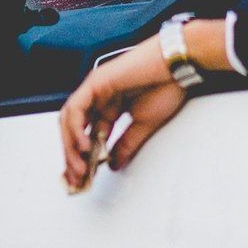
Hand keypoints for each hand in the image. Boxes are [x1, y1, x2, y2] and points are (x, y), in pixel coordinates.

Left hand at [58, 36, 189, 192]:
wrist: (177, 66)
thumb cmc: (166, 87)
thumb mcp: (143, 125)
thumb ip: (125, 144)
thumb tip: (113, 164)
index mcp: (108, 108)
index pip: (87, 136)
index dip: (82, 159)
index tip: (83, 180)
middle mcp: (97, 98)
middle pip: (73, 130)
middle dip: (73, 157)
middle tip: (77, 180)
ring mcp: (94, 89)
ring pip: (70, 120)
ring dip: (71, 146)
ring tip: (79, 168)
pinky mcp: (95, 82)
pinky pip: (76, 108)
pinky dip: (76, 128)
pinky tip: (83, 146)